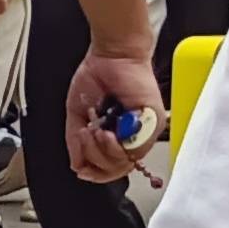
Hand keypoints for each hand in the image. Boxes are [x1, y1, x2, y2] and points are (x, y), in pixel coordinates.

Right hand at [65, 46, 165, 182]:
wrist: (111, 55)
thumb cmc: (97, 77)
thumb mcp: (77, 113)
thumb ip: (76, 141)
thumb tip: (77, 165)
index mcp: (116, 136)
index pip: (110, 168)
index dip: (94, 171)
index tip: (82, 166)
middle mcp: (132, 137)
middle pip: (116, 170)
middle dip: (94, 157)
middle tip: (86, 136)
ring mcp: (143, 132)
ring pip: (125, 162)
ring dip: (102, 150)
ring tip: (94, 130)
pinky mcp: (153, 123)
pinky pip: (134, 148)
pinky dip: (114, 143)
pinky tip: (105, 129)